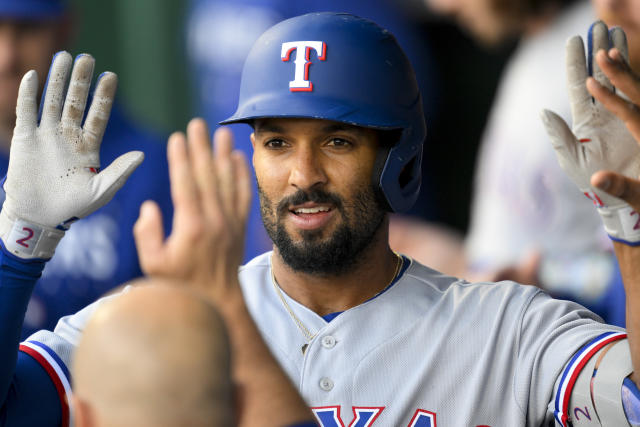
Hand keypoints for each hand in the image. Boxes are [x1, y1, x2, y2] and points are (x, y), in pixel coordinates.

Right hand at [0, 52, 142, 258]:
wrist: (39, 217)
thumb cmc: (73, 207)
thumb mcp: (102, 190)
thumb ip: (120, 171)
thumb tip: (143, 154)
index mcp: (89, 146)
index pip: (99, 115)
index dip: (104, 96)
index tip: (111, 76)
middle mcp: (69, 135)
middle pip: (76, 101)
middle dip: (82, 80)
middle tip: (87, 57)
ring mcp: (47, 135)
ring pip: (53, 101)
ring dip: (58, 79)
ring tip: (65, 56)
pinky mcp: (25, 138)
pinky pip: (26, 112)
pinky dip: (28, 94)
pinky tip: (33, 76)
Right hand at [133, 118, 250, 303]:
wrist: (219, 301)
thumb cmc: (181, 286)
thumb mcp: (154, 264)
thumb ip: (147, 234)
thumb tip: (150, 206)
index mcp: (192, 226)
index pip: (186, 184)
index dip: (181, 159)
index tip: (178, 138)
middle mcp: (215, 220)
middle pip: (207, 175)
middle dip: (201, 147)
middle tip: (197, 124)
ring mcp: (230, 222)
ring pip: (228, 181)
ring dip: (224, 155)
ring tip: (222, 133)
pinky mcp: (240, 226)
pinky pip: (243, 195)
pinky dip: (241, 175)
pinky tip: (239, 159)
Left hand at [541, 21, 639, 243]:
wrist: (622, 199)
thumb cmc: (592, 184)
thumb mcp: (572, 160)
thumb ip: (559, 136)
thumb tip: (543, 112)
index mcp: (582, 121)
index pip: (577, 86)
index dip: (574, 63)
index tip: (573, 40)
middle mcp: (602, 113)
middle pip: (599, 75)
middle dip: (598, 50)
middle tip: (598, 25)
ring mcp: (621, 115)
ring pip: (620, 79)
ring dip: (618, 56)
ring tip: (618, 32)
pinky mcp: (637, 120)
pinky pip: (636, 93)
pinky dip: (633, 75)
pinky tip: (633, 58)